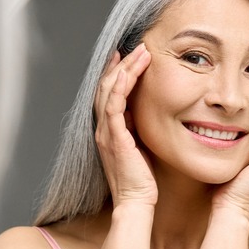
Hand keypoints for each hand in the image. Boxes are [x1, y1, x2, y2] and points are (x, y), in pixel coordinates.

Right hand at [94, 44, 156, 207]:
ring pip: (109, 91)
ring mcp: (106, 132)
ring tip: (140, 52)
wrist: (136, 202)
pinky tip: (129, 72)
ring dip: (124, 68)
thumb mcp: (140, 147)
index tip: (126, 56)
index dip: (116, 73)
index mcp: (109, 131)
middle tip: (135, 47)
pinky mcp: (115, 137)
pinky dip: (120, 86)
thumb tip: (146, 114)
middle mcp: (103, 129)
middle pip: (106, 87)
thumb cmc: (142, 180)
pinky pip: (113, 105)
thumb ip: (138, 130)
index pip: (108, 94)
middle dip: (121, 64)